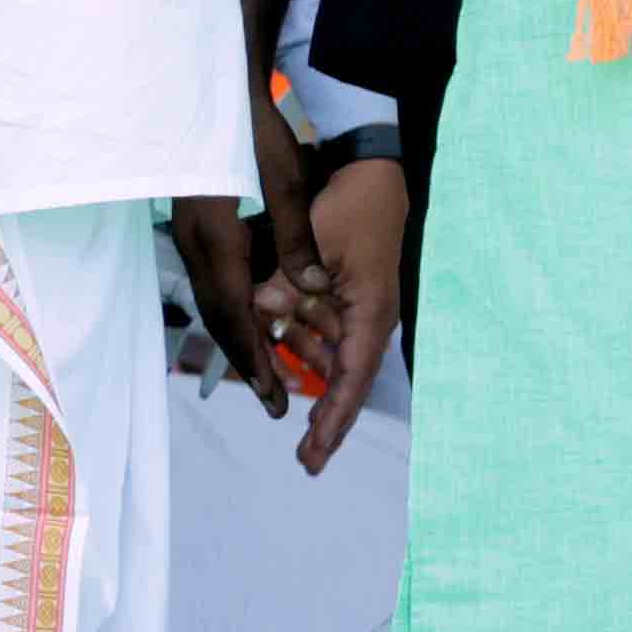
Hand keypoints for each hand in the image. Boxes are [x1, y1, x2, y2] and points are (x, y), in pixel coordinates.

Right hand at [169, 84, 323, 414]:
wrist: (209, 82)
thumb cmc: (250, 127)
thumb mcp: (282, 181)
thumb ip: (295, 239)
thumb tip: (310, 288)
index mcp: (216, 235)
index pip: (234, 312)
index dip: (255, 359)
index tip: (275, 399)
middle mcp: (196, 241)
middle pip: (218, 314)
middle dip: (246, 359)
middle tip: (272, 402)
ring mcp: (190, 232)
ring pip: (214, 298)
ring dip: (241, 335)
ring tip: (269, 372)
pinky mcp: (194, 223)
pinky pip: (214, 278)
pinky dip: (236, 307)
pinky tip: (258, 317)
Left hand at [288, 153, 406, 472]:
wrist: (372, 172)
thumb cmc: (350, 207)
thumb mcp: (314, 241)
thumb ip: (285, 280)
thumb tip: (259, 313)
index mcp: (368, 315)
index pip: (349, 381)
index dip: (332, 421)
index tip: (313, 454)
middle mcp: (366, 318)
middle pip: (344, 380)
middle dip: (325, 419)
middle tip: (306, 459)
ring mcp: (354, 305)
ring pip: (329, 355)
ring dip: (307, 376)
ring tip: (283, 409)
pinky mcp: (342, 290)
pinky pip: (320, 326)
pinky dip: (300, 340)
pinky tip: (278, 350)